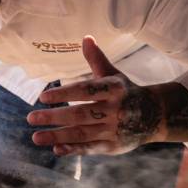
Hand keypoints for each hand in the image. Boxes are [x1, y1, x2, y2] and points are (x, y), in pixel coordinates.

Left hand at [27, 36, 162, 155]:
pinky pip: (90, 148)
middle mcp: (115, 110)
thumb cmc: (125, 91)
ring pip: (82, 133)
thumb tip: (86, 37)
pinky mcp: (114, 146)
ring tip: (36, 137)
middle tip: (31, 118)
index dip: (65, 93)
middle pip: (80, 114)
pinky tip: (55, 149)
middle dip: (54, 117)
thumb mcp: (113, 74)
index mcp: (114, 89)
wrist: (155, 115)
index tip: (43, 97)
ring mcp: (114, 130)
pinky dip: (73, 149)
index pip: (86, 91)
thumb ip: (96, 59)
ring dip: (58, 137)